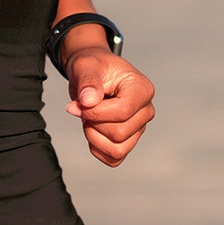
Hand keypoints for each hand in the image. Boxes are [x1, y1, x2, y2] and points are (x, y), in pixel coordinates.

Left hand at [64, 48, 154, 166]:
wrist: (91, 73)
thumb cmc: (93, 66)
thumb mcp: (86, 66)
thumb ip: (88, 82)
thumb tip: (89, 101)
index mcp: (142, 89)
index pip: (122, 112)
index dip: (95, 113)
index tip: (78, 103)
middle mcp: (145, 110)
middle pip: (119, 134)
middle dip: (93, 123)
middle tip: (83, 108)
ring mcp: (138, 127)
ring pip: (117, 149)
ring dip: (94, 137)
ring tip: (89, 118)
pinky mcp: (129, 140)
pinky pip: (114, 158)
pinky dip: (97, 148)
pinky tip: (92, 129)